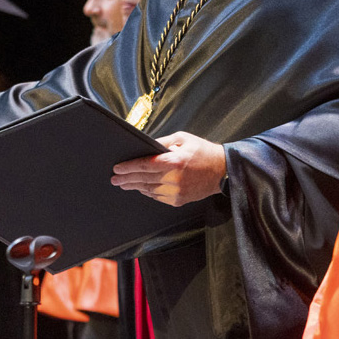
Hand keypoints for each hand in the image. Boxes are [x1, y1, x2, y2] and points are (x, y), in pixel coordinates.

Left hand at [110, 131, 225, 206]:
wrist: (224, 171)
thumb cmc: (203, 152)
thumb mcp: (183, 138)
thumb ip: (163, 142)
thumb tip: (146, 146)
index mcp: (174, 161)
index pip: (144, 165)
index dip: (128, 167)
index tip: (117, 168)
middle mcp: (173, 178)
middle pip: (143, 179)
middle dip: (126, 179)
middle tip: (114, 179)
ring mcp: (176, 191)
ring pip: (148, 190)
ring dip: (134, 187)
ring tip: (124, 184)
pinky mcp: (179, 200)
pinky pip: (158, 197)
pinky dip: (148, 192)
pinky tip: (141, 189)